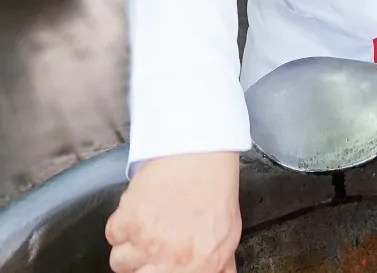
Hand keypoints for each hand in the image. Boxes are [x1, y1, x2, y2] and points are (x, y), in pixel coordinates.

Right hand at [106, 152, 240, 272]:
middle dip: (144, 264)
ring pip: (120, 261)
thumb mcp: (228, 231)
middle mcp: (172, 260)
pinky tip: (139, 208)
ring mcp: (147, 242)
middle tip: (154, 244)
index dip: (159, 270)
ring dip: (130, 245)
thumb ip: (219, 264)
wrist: (201, 150)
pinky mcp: (128, 221)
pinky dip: (121, 223)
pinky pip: (112, 236)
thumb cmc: (215, 186)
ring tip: (147, 223)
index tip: (157, 263)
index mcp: (199, 266)